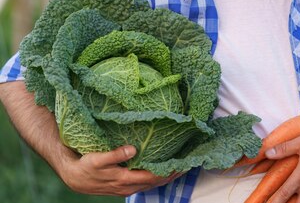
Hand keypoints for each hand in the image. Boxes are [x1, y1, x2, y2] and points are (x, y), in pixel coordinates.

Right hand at [60, 145, 180, 196]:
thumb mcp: (97, 159)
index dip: (167, 171)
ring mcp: (128, 187)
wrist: (74, 178)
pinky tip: (163, 170)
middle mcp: (129, 186)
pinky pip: (146, 182)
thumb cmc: (85, 167)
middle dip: (172, 174)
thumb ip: (115, 155)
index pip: (152, 177)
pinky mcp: (126, 185)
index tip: (181, 164)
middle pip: (156, 182)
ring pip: (152, 183)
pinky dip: (157, 177)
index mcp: (125, 179)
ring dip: (166, 176)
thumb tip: (132, 149)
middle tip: (188, 164)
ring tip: (181, 167)